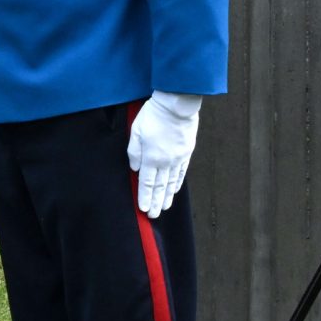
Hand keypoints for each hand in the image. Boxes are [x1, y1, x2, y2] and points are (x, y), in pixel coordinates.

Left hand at [127, 92, 202, 217]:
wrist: (177, 105)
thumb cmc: (153, 116)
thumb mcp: (136, 131)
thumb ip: (134, 152)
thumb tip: (134, 169)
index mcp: (151, 157)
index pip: (146, 183)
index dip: (145, 197)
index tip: (143, 209)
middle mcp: (166, 161)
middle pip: (160, 187)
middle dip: (156, 202)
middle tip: (153, 215)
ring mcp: (178, 158)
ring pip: (171, 182)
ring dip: (167, 196)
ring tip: (164, 208)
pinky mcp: (186, 152)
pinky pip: (181, 172)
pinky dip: (177, 183)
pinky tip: (174, 191)